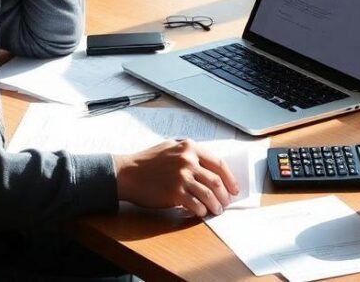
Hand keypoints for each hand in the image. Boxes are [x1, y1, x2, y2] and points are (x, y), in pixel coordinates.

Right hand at [113, 139, 239, 216]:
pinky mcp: (174, 192)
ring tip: (217, 210)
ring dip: (216, 205)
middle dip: (225, 195)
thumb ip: (188, 153)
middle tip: (226, 203)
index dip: (230, 178)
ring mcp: (181, 177)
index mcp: (189, 147)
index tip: (234, 188)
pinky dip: (202, 211)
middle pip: (216, 180)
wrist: (126, 173)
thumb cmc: (147, 161)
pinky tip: (201, 213)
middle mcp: (188, 160)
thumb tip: (209, 168)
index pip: (219, 163)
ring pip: (209, 194)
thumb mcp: (170, 147)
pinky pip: (196, 205)